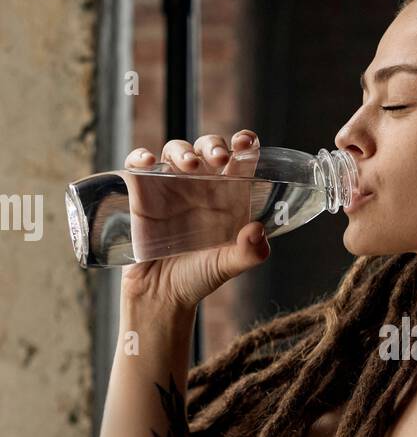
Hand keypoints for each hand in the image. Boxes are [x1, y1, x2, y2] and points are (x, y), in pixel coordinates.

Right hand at [120, 130, 270, 308]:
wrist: (160, 293)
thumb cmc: (198, 277)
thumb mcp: (227, 267)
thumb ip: (249, 252)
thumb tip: (258, 231)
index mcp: (228, 195)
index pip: (240, 159)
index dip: (245, 144)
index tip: (246, 142)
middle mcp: (201, 185)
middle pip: (208, 147)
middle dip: (213, 145)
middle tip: (219, 159)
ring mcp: (171, 186)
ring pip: (176, 150)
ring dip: (183, 150)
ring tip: (189, 165)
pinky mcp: (142, 192)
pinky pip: (138, 164)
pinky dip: (140, 157)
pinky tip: (147, 162)